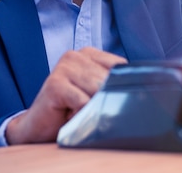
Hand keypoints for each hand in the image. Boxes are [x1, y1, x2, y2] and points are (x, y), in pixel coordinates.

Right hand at [5, 47, 126, 144]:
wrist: (37, 127)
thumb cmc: (70, 109)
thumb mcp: (96, 92)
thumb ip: (113, 83)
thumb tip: (144, 89)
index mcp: (89, 53)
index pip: (121, 67)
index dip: (121, 87)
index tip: (113, 99)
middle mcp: (76, 55)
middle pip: (110, 80)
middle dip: (104, 99)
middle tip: (89, 109)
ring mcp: (64, 67)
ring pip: (98, 90)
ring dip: (91, 108)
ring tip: (77, 111)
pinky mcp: (55, 84)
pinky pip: (83, 102)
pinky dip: (80, 114)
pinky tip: (69, 115)